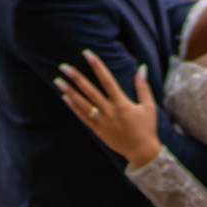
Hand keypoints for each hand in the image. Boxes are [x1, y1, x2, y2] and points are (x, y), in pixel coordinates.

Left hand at [57, 50, 163, 169]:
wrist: (142, 151)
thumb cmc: (147, 128)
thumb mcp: (149, 106)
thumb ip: (143, 87)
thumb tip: (142, 68)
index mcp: (122, 103)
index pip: (107, 80)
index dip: (97, 66)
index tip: (87, 54)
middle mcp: (109, 111)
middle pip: (90, 91)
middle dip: (76, 78)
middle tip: (63, 67)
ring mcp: (102, 122)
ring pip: (83, 104)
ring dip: (70, 92)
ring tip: (58, 81)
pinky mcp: (98, 131)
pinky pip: (83, 118)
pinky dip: (74, 108)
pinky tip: (65, 98)